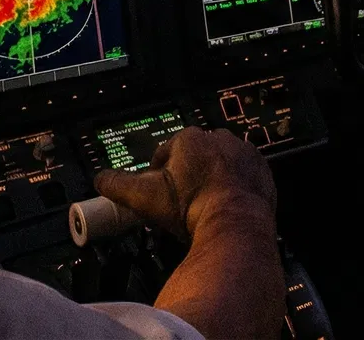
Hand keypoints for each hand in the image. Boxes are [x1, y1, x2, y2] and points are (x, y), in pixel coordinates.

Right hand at [93, 127, 277, 241]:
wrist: (235, 224)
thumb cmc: (191, 207)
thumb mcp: (144, 197)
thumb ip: (118, 185)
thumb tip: (101, 179)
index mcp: (191, 138)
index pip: (166, 151)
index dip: (158, 174)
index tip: (158, 193)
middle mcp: (220, 139)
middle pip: (194, 156)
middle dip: (186, 174)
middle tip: (181, 200)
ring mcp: (244, 153)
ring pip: (220, 163)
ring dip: (211, 178)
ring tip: (203, 203)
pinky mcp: (262, 170)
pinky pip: (243, 175)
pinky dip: (234, 186)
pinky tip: (225, 204)